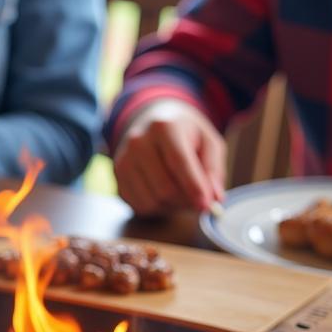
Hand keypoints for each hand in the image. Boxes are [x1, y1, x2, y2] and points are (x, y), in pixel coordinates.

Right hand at [112, 98, 226, 215]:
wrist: (153, 122)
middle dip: (186, 201)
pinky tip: (166, 195)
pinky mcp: (118, 177)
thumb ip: (214, 169)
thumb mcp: (209, 142)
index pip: (179, 163)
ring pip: (152, 202)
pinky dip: (158, 208)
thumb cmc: (186, 134)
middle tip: (199, 200)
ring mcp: (123, 160)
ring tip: (183, 194)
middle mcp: (138, 142)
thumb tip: (214, 198)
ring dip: (173, 207)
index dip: (194, 188)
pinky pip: (140, 206)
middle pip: (165, 189)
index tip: (206, 206)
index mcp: (164, 127)